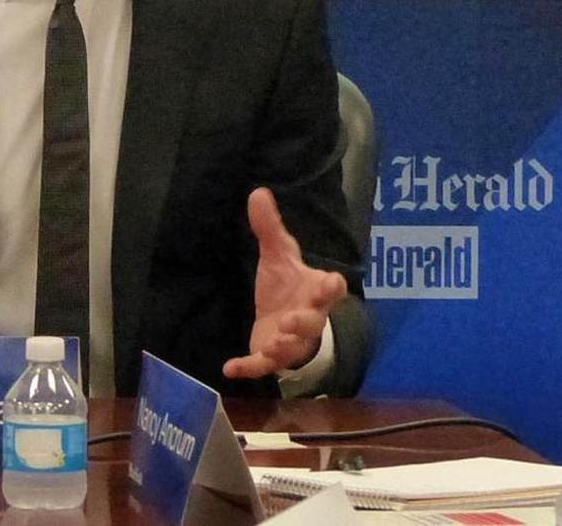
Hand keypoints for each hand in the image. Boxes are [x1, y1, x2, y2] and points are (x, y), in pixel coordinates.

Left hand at [222, 187, 347, 379]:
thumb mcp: (279, 255)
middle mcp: (308, 318)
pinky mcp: (271, 357)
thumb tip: (258, 192)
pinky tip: (230, 369)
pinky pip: (262, 366)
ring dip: (282, 347)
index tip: (332, 283)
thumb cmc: (288, 286)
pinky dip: (248, 368)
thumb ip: (270, 229)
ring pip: (291, 348)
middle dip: (303, 324)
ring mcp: (291, 341)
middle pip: (312, 323)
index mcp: (315, 291)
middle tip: (291, 321)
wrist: (285, 321)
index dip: (331, 288)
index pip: (331, 289)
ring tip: (271, 344)